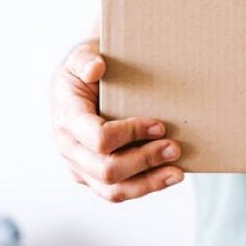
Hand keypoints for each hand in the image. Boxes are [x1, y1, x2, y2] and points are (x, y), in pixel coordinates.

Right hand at [50, 38, 183, 202]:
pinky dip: (144, 187)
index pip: (99, 138)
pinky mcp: (92, 176)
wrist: (82, 79)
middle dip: (145, 160)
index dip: (131, 134)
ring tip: (177, 172)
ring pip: (112, 190)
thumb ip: (85, 60)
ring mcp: (80, 166)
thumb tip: (96, 69)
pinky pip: (117, 192)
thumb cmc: (85, 65)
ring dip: (148, 183)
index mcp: (67, 119)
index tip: (160, 124)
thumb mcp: (81, 54)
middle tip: (174, 147)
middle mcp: (69, 148)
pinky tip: (167, 177)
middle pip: (107, 170)